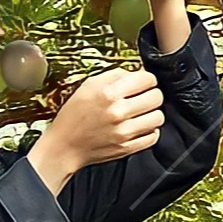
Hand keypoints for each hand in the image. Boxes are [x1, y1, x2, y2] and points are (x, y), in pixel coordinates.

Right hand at [44, 67, 164, 171]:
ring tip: (141, 113)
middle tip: (143, 97)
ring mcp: (124, 132)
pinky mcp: (127, 148)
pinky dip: (149, 131)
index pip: (147, 79)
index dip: (146, 79)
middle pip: (156, 97)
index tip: (143, 83)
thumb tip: (136, 73)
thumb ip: (114, 76)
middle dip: (151, 94)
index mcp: (108, 94)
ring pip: (158, 117)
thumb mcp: (88, 86)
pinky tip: (139, 127)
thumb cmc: (74, 115)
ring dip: (152, 113)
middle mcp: (117, 112)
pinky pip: (153, 136)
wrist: (64, 146)